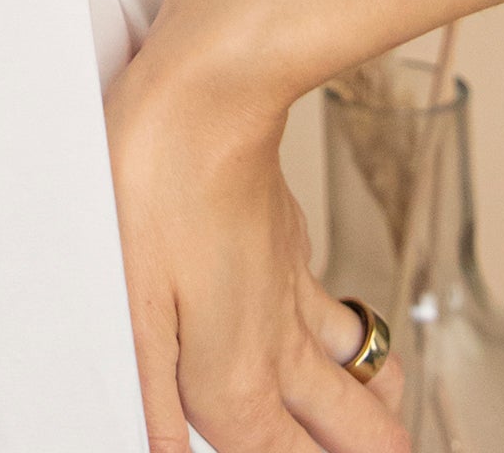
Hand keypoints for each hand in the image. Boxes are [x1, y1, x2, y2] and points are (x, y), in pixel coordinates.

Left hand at [104, 39, 408, 452]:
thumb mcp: (129, 301)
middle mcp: (283, 349)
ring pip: (374, 378)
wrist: (210, 87)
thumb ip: (149, 394)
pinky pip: (339, 313)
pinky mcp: (293, 243)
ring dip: (374, 413)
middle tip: (353, 448)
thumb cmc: (158, 181)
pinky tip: (315, 334)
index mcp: (239, 380)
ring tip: (358, 429)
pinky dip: (347, 343)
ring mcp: (297, 293)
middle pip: (366, 440)